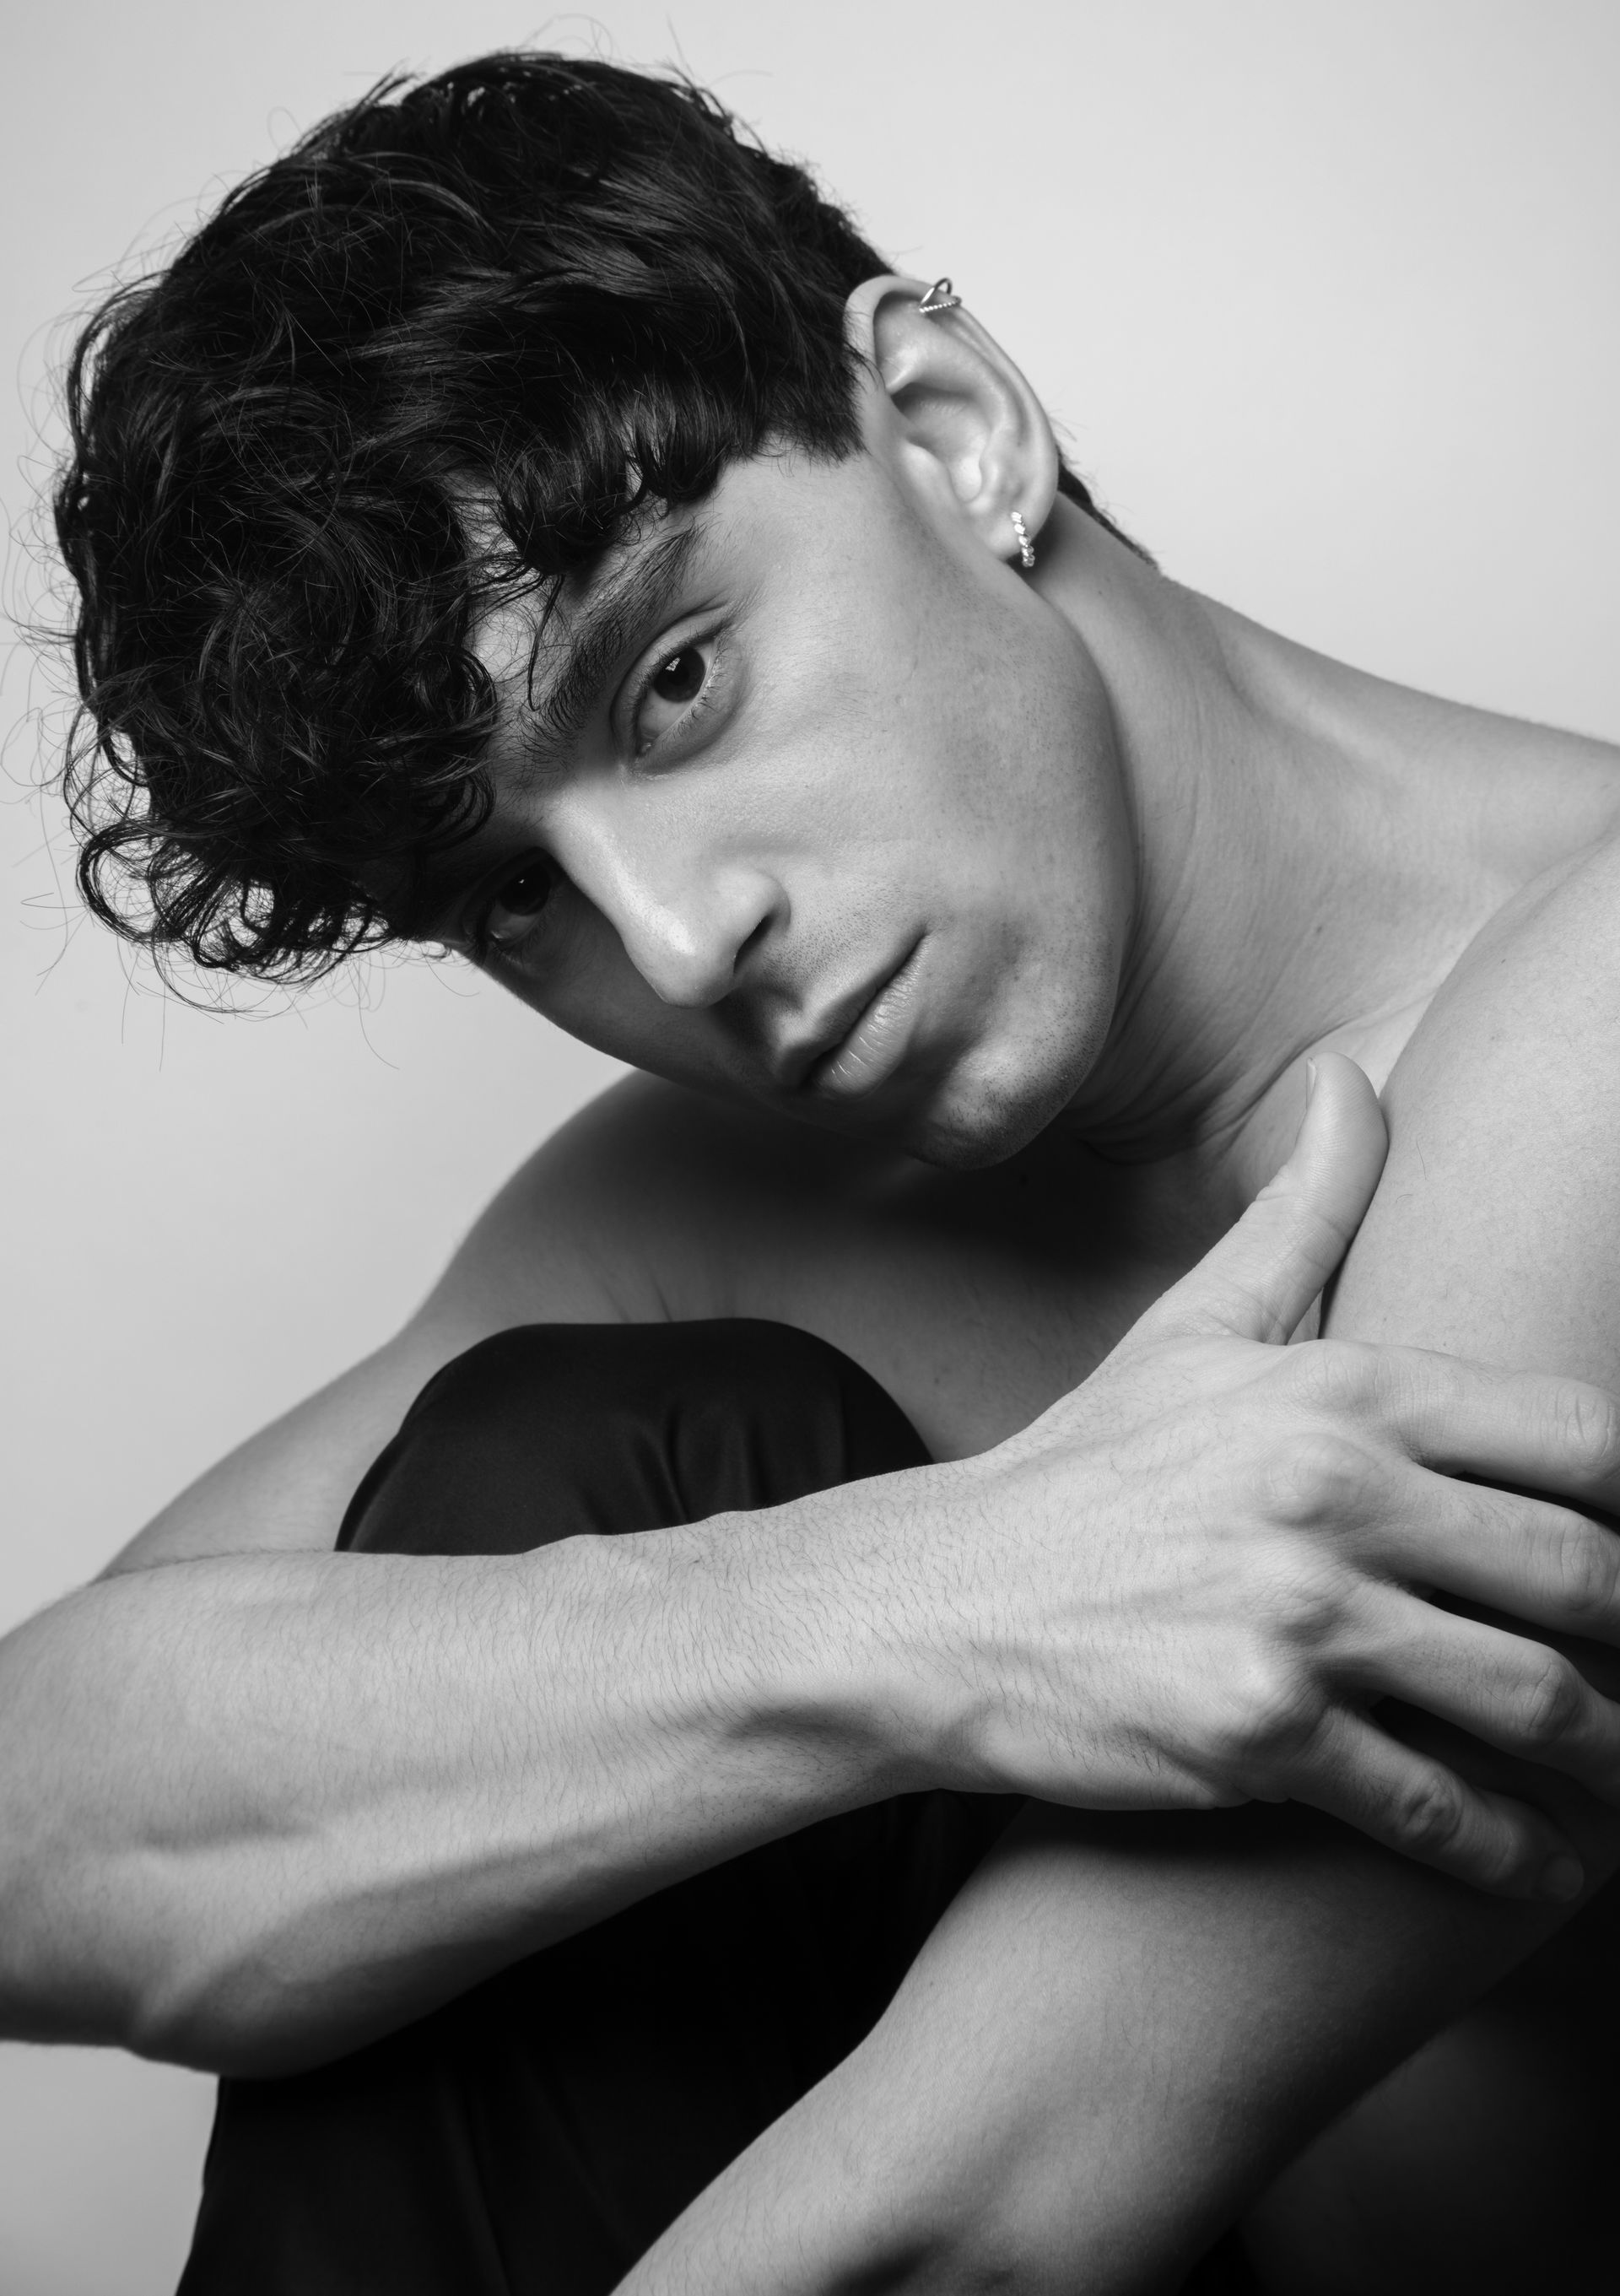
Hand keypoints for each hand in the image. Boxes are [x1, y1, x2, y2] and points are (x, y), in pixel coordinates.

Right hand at [921, 1054, 1619, 1898]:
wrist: (938, 1601)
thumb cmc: (1084, 1470)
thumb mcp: (1192, 1326)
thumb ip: (1301, 1209)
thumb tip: (1350, 1078)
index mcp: (1340, 1390)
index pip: (1579, 1437)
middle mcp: (1332, 1491)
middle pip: (1584, 1574)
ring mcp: (1297, 1615)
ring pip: (1536, 1700)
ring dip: (1609, 1758)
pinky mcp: (1260, 1733)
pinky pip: (1437, 1808)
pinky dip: (1512, 1854)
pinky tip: (1542, 1866)